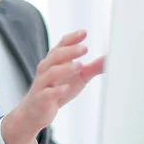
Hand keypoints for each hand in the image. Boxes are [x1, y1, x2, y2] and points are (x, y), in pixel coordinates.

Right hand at [3, 29, 103, 143]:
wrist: (34, 112)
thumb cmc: (55, 90)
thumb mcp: (77, 77)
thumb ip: (92, 68)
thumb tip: (110, 59)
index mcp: (54, 61)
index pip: (61, 45)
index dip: (72, 38)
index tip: (84, 32)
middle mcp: (46, 70)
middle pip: (56, 56)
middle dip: (70, 51)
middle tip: (85, 48)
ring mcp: (42, 84)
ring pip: (51, 73)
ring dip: (65, 68)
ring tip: (79, 65)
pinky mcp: (41, 99)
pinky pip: (47, 93)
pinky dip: (57, 90)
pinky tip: (66, 88)